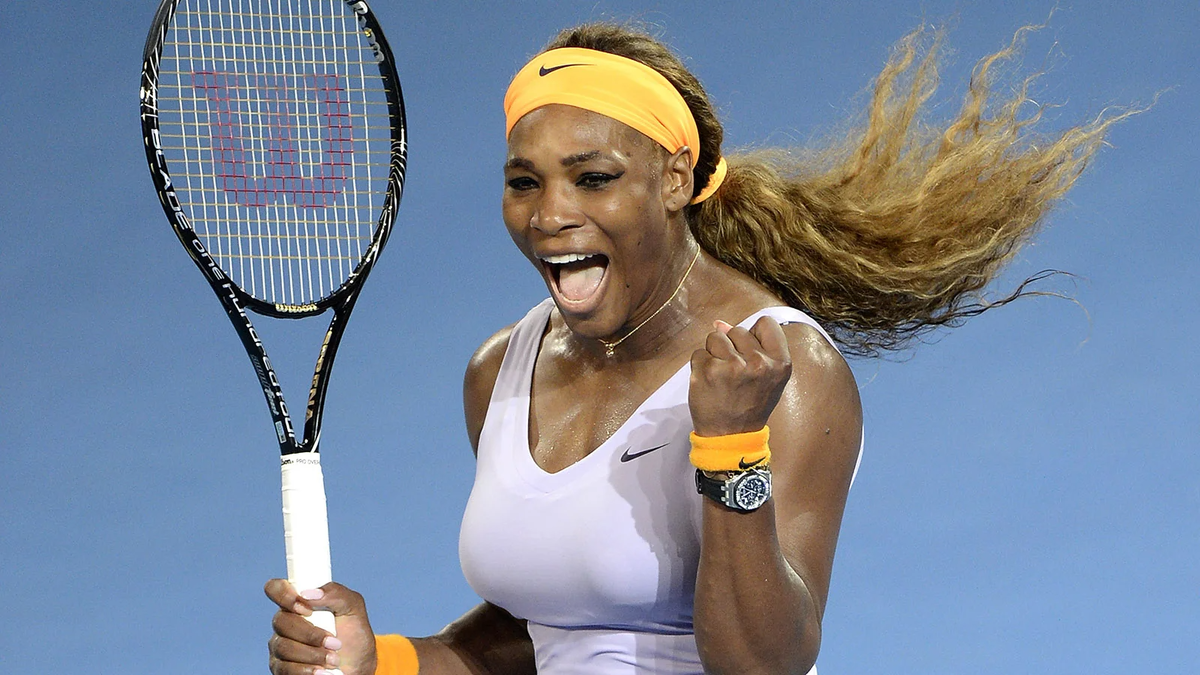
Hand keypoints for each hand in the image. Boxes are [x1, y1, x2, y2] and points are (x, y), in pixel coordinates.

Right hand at [265, 579, 377, 674]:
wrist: (358, 666)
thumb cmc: (354, 634)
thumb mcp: (354, 608)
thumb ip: (336, 593)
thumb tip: (309, 593)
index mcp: (299, 602)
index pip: (276, 589)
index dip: (285, 596)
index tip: (307, 609)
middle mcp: (285, 623)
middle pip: (281, 622)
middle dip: (310, 634)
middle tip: (335, 643)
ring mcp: (280, 646)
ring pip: (283, 647)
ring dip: (312, 655)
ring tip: (334, 660)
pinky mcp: (280, 669)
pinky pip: (284, 669)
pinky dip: (306, 671)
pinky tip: (322, 673)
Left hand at [689, 316, 792, 436]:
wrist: (731, 436)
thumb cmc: (750, 406)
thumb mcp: (768, 378)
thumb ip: (755, 347)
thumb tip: (721, 324)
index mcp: (779, 363)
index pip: (766, 324)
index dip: (754, 335)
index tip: (749, 351)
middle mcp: (758, 363)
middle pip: (737, 330)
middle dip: (732, 347)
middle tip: (734, 373)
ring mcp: (732, 366)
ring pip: (715, 337)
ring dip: (714, 354)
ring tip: (721, 376)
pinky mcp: (708, 371)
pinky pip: (699, 352)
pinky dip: (700, 365)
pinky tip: (709, 382)